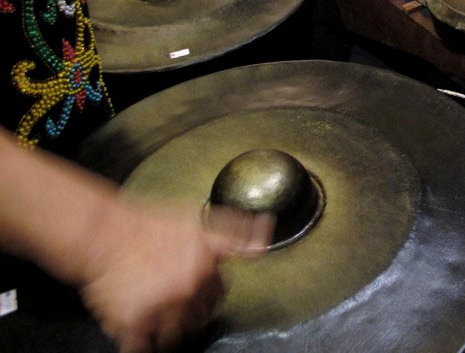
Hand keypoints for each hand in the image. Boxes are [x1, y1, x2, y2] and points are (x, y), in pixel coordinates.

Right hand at [78, 202, 270, 352]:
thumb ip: (236, 232)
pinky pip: (142, 349)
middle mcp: (188, 291)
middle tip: (170, 295)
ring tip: (155, 310)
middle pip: (199, 318)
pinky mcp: (132, 326)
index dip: (207, 290)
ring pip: (175, 337)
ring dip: (168, 328)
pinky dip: (141, 342)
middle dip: (189, 310)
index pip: (219, 294)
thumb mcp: (200, 221)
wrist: (103, 234)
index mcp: (207, 267)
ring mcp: (160, 311)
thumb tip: (265, 238)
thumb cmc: (151, 225)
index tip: (194, 287)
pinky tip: (138, 328)